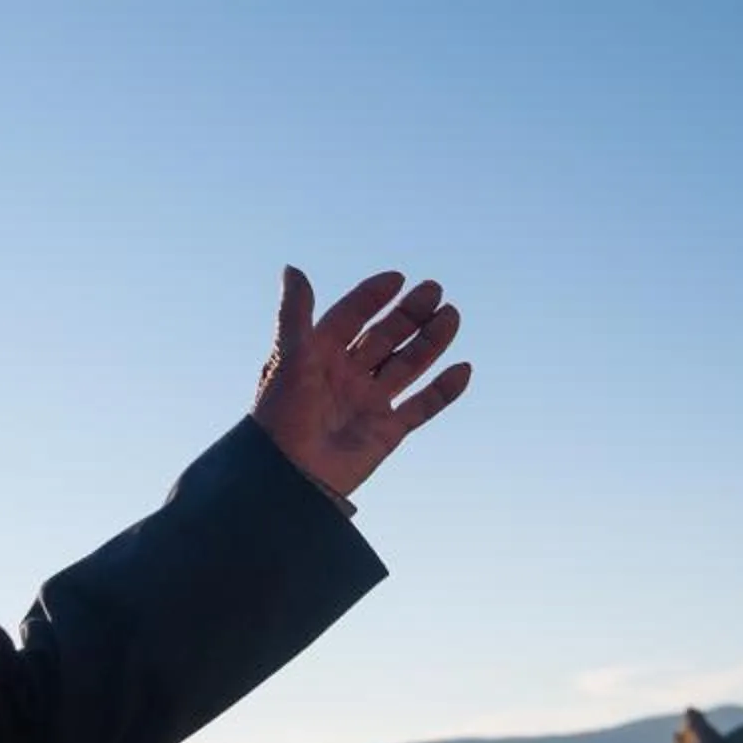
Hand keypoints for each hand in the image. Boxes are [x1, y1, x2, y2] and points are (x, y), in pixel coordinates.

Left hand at [250, 267, 470, 500]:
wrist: (289, 475)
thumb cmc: (280, 415)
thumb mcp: (289, 357)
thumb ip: (295, 314)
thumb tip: (292, 267)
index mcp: (318, 357)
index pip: (349, 317)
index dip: (371, 297)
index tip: (398, 278)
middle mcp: (345, 377)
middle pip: (384, 337)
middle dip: (409, 314)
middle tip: (434, 290)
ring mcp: (367, 403)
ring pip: (407, 366)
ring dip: (430, 342)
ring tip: (452, 316)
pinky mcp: (386, 432)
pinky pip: (422, 407)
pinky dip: (443, 390)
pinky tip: (462, 369)